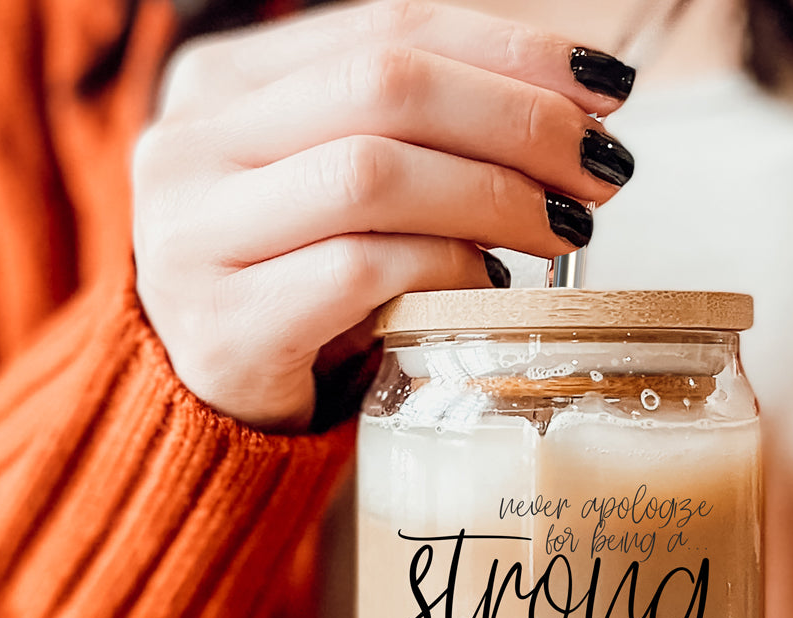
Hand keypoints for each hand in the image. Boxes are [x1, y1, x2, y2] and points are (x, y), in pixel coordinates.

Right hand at [132, 0, 635, 430]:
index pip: (385, 29)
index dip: (508, 49)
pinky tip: (492, 287)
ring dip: (493, 194)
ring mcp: (192, 235)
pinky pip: (361, 272)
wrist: (215, 404)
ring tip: (566, 225)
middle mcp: (189, 142)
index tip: (603, 84)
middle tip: (600, 167)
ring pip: (371, 174)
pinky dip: (445, 270)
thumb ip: (414, 137)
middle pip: (384, 88)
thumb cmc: (297, 288)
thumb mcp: (339, 190)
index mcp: (222, 83)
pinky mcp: (223, 325)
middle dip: (517, 121)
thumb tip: (567, 113)